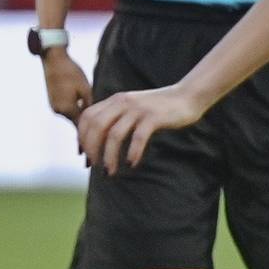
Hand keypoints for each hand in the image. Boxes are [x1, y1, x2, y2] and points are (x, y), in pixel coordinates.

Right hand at [39, 48, 92, 123]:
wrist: (53, 59)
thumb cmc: (71, 72)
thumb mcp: (86, 89)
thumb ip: (89, 105)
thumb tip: (92, 116)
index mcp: (67, 109)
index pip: (81, 125)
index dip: (90, 128)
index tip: (97, 130)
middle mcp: (58, 111)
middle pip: (75, 121)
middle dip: (85, 119)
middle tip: (98, 115)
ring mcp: (53, 106)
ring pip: (70, 114)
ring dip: (78, 111)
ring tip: (88, 102)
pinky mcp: (51, 100)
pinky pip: (64, 108)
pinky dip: (72, 106)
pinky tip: (78, 97)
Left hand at [78, 83, 204, 172]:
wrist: (186, 97)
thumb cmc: (158, 109)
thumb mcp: (132, 108)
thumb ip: (116, 118)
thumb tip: (98, 141)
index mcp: (114, 100)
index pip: (87, 117)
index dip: (81, 136)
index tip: (83, 155)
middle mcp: (122, 102)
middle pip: (96, 126)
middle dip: (91, 148)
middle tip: (94, 166)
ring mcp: (138, 109)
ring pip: (114, 135)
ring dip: (109, 156)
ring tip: (109, 172)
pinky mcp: (154, 117)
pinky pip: (138, 137)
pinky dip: (132, 152)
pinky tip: (131, 164)